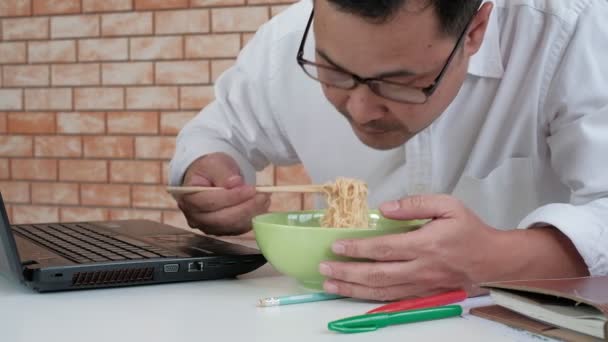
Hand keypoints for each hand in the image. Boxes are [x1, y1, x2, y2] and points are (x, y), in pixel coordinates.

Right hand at [176, 152, 270, 235]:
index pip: (210, 202)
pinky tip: (260, 207)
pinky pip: (238, 229)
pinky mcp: (220, 231)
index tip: (251, 189)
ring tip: (265, 199)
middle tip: (264, 196)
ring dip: (251, 214)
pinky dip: (251, 219)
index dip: (232, 197)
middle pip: (222, 218)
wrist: (211, 177)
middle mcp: (194, 216)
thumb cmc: (210, 169)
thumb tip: (235, 183)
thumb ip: (224, 173)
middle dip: (246, 207)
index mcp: (188, 197)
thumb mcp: (215, 163)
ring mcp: (207, 226)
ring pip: (232, 226)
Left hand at [319, 194, 499, 300]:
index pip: (384, 248)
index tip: (336, 246)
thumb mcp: (448, 205)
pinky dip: (370, 297)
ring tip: (330, 285)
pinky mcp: (422, 293)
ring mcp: (420, 284)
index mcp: (425, 244)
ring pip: (381, 291)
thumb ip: (416, 203)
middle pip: (377, 274)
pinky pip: (392, 297)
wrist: (492, 259)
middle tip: (324, 268)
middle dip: (347, 272)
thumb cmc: (469, 229)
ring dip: (353, 289)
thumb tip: (386, 207)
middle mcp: (420, 268)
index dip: (358, 248)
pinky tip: (354, 292)